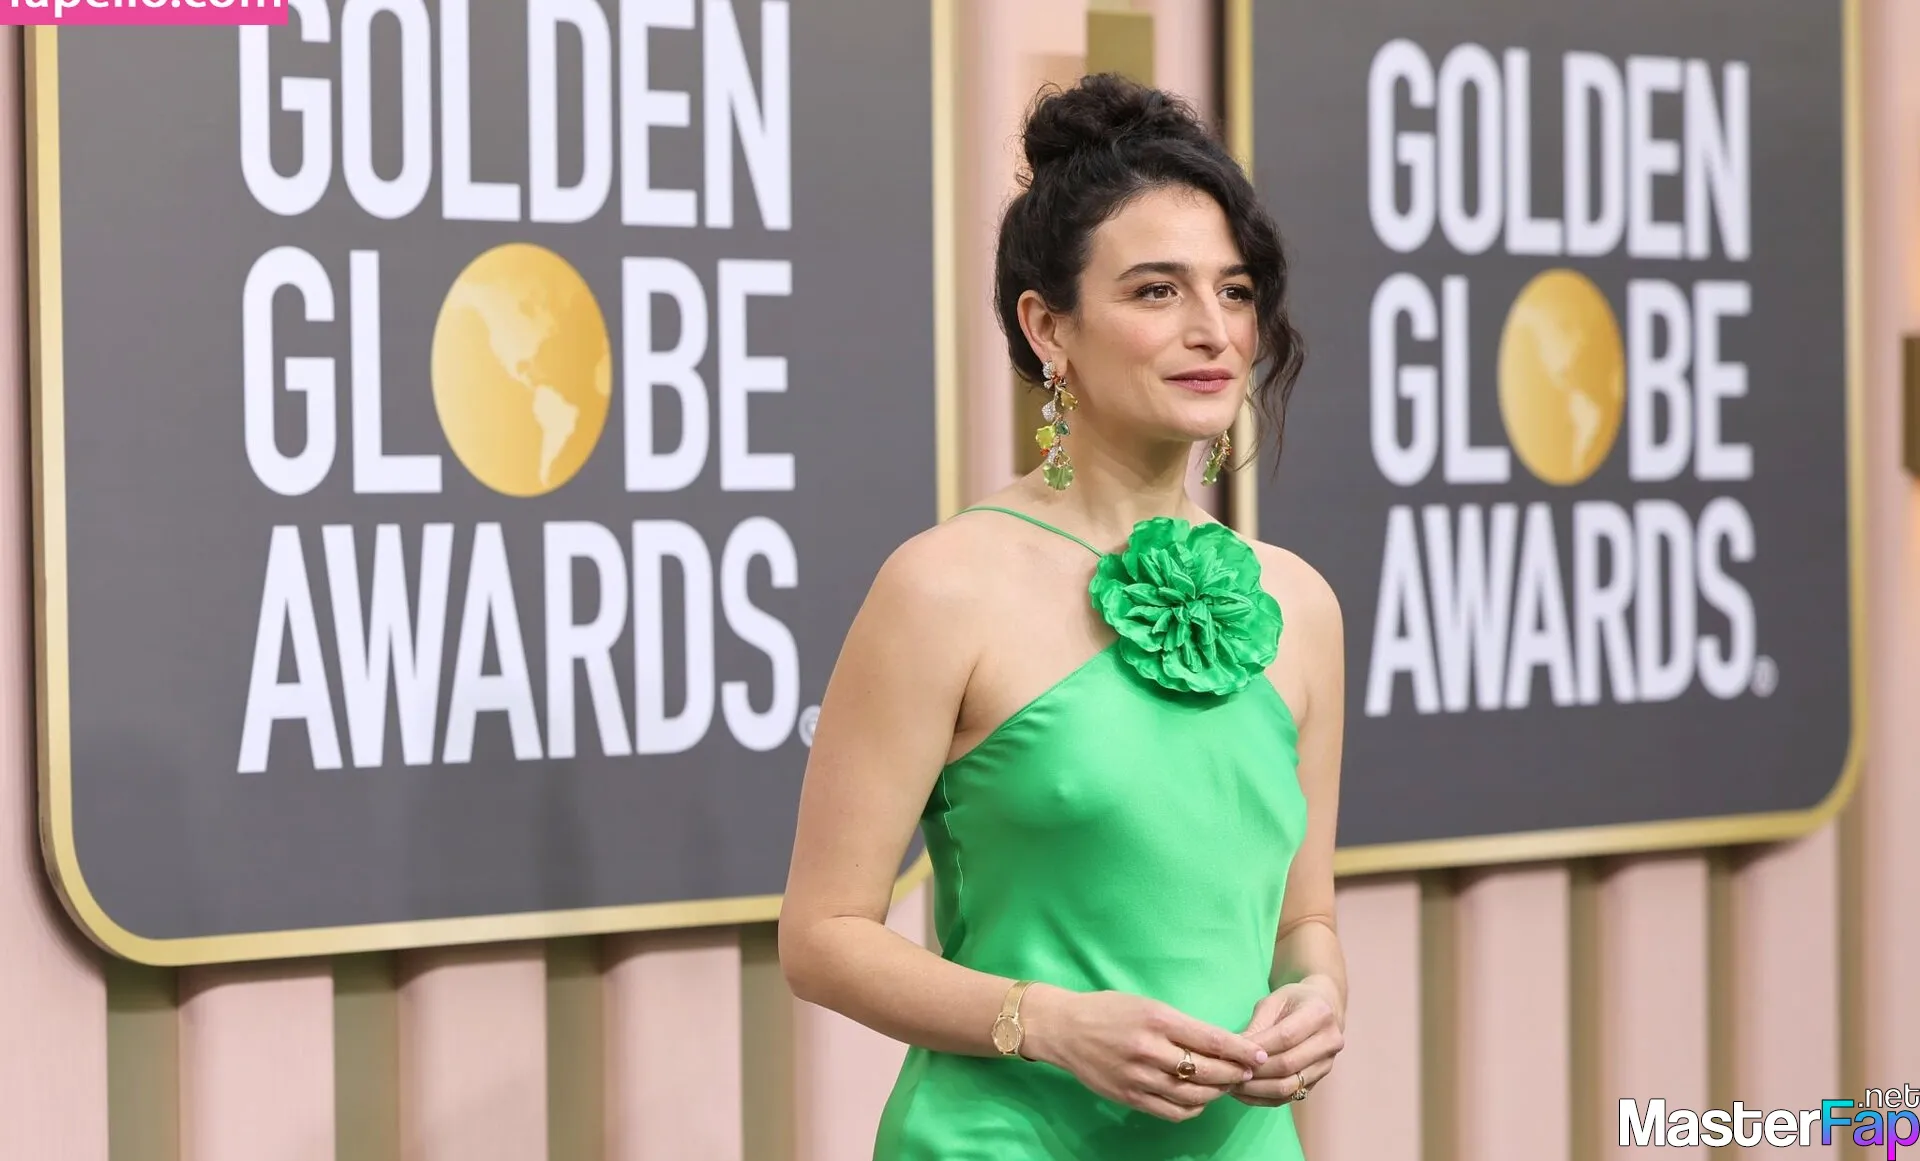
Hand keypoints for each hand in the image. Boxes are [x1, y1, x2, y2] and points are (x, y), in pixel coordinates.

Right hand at [1020, 985, 1271, 1122]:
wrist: (1064, 1029)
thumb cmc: (1108, 1009)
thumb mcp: (1146, 1004)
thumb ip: (1180, 1025)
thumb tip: (1218, 1044)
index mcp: (1157, 1019)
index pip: (1210, 1039)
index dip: (1240, 1051)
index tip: (1260, 1056)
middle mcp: (1149, 1050)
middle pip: (1206, 1071)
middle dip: (1234, 1074)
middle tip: (1248, 1073)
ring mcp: (1139, 1077)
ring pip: (1193, 1095)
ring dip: (1217, 1093)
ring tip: (1227, 1086)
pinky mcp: (1130, 1097)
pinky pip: (1172, 1111)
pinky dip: (1193, 1108)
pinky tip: (1200, 1099)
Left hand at [1228, 977, 1344, 1105]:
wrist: (1325, 1008)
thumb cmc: (1294, 1001)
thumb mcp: (1273, 1002)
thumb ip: (1257, 1027)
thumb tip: (1233, 1052)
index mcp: (1319, 1014)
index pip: (1286, 1037)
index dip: (1259, 1049)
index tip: (1233, 1053)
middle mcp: (1329, 1042)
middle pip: (1288, 1065)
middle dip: (1255, 1071)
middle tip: (1228, 1072)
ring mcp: (1326, 1065)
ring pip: (1289, 1086)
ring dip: (1258, 1089)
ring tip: (1233, 1085)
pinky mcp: (1318, 1081)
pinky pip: (1289, 1097)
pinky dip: (1264, 1099)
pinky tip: (1245, 1094)